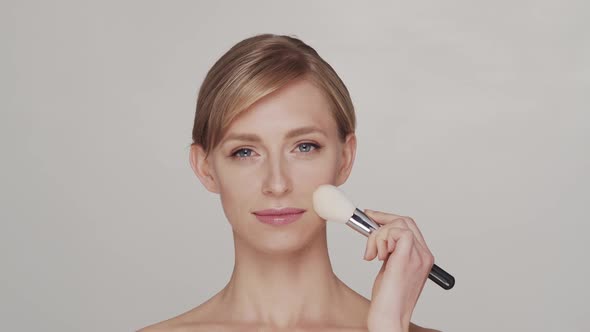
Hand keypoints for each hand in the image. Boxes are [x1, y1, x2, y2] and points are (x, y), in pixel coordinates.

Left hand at [363, 209, 434, 331]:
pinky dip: (380, 240)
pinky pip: (395, 232)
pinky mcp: (407, 257)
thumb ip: (390, 252)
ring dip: (378, 236)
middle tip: (367, 227)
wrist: (389, 317)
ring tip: (372, 255)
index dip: (388, 219)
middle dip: (382, 221)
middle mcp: (424, 255)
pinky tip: (376, 256)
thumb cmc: (387, 300)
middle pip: (405, 221)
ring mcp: (418, 256)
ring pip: (398, 225)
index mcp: (422, 257)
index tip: (372, 217)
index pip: (409, 227)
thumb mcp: (390, 269)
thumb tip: (378, 236)